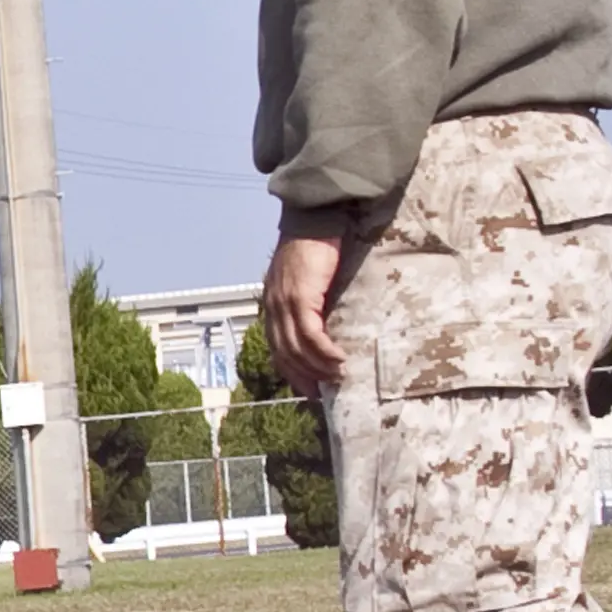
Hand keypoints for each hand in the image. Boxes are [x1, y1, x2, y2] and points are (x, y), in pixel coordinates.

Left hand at [262, 233, 347, 394]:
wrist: (313, 220)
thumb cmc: (314, 248)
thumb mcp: (307, 281)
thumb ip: (310, 303)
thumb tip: (328, 325)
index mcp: (273, 305)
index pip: (277, 347)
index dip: (291, 370)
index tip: (308, 388)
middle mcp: (274, 307)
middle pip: (285, 353)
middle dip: (304, 376)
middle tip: (324, 391)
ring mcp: (285, 303)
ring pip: (297, 348)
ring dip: (318, 367)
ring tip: (337, 377)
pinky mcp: (300, 297)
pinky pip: (311, 334)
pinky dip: (324, 351)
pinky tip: (338, 360)